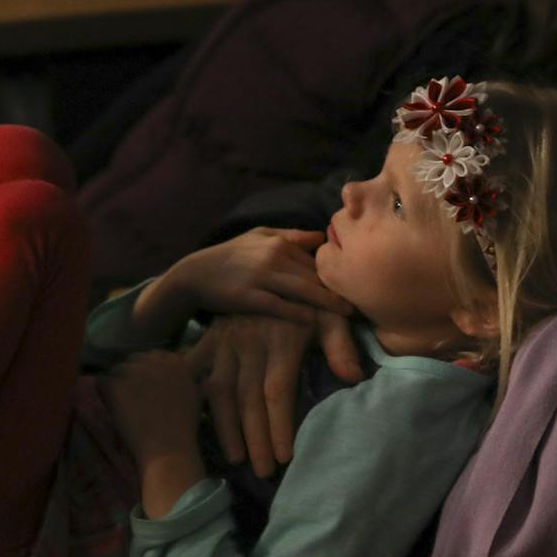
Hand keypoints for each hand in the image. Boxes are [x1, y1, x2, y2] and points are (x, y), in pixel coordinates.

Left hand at [100, 350, 200, 462]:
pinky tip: (116, 411)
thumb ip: (179, 376)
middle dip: (132, 375)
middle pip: (134, 360)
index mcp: (175, 361)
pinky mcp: (115, 383)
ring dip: (118, 385)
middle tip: (134, 398)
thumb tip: (164, 372)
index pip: (153, 355)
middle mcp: (154, 360)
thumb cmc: (183, 428)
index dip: (148, 372)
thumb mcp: (192, 393)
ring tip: (125, 406)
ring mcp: (134, 370)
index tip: (148, 388)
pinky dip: (106, 396)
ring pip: (117, 371)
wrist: (168, 448)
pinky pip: (102, 382)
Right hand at [166, 229, 352, 324]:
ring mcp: (260, 277)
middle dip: (338, 288)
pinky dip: (295, 312)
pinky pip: (277, 305)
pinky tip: (312, 321)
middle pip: (313, 274)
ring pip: (301, 289)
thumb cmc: (229, 256)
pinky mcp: (248, 297)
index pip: (316, 259)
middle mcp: (272, 257)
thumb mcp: (258, 237)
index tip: (359, 282)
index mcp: (278, 242)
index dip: (338, 273)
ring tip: (347, 312)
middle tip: (363, 300)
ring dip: (326, 301)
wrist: (194, 275)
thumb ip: (290, 236)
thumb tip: (320, 236)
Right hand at [186, 311, 360, 478]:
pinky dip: (196, 400)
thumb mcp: (328, 315)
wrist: (269, 269)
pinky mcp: (209, 340)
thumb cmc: (307, 302)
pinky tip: (199, 424)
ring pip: (221, 391)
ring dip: (226, 428)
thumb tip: (352, 378)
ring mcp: (225, 340)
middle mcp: (249, 341)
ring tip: (237, 459)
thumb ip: (340, 344)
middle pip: (249, 398)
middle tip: (263, 472)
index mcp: (280, 338)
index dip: (279, 425)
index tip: (284, 458)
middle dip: (256, 438)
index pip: (278, 390)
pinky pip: (197, 374)